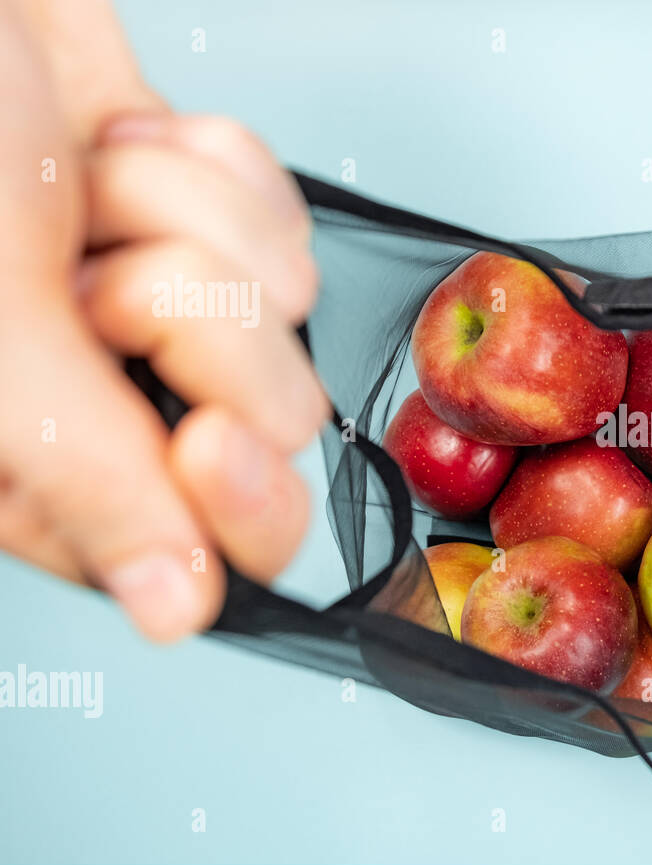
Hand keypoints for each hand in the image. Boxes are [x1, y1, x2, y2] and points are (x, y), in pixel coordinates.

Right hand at [0, 1, 327, 638]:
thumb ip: (83, 475)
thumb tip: (170, 606)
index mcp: (35, 460)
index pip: (205, 551)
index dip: (236, 500)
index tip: (206, 438)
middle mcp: (111, 391)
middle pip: (277, 419)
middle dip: (201, 320)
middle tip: (96, 271)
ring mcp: (165, 299)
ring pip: (288, 307)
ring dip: (189, 220)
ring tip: (77, 185)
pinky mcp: (206, 217)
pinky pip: (287, 219)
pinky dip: (215, 166)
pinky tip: (120, 142)